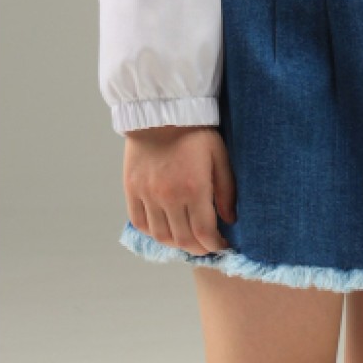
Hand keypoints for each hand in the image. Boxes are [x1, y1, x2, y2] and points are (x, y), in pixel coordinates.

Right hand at [124, 125, 235, 255]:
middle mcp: (169, 197)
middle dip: (199, 249)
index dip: (215, 246)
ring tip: (188, 240)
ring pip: (161, 236)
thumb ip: (227, 191)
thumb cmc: (196, 133)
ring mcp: (147, 195)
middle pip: (183, 240)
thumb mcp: (220, 157)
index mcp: (194, 189)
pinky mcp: (132, 190)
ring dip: (177, 244)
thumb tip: (230, 219)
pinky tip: (165, 228)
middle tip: (208, 247)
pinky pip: (140, 222)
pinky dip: (153, 232)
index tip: (222, 246)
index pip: (204, 233)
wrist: (162, 113)